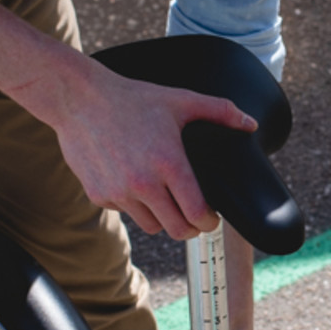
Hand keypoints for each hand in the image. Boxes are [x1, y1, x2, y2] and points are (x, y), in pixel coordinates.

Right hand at [42, 58, 255, 238]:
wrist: (79, 99)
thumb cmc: (132, 99)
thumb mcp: (180, 101)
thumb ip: (220, 112)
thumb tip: (251, 124)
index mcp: (169, 163)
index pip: (197, 214)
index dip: (209, 222)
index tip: (211, 218)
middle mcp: (143, 183)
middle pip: (177, 230)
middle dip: (190, 227)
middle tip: (194, 216)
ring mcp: (118, 192)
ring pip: (151, 226)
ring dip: (162, 218)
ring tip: (166, 200)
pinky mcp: (98, 195)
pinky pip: (125, 212)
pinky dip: (133, 205)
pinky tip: (134, 184)